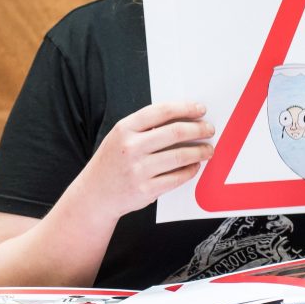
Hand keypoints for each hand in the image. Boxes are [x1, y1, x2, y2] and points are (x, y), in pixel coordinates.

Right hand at [79, 101, 214, 220]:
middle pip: (175, 132)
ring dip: (199, 151)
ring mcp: (138, 170)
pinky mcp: (146, 190)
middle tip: (209, 129)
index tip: (201, 109)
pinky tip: (195, 166)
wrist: (95, 195)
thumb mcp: (121, 136)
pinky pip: (177, 177)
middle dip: (198, 129)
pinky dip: (191, 170)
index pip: (161, 111)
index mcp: (124, 129)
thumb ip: (146, 126)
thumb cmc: (113, 161)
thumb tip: (183, 117)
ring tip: (208, 149)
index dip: (185, 108)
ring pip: (180, 156)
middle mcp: (131, 148)